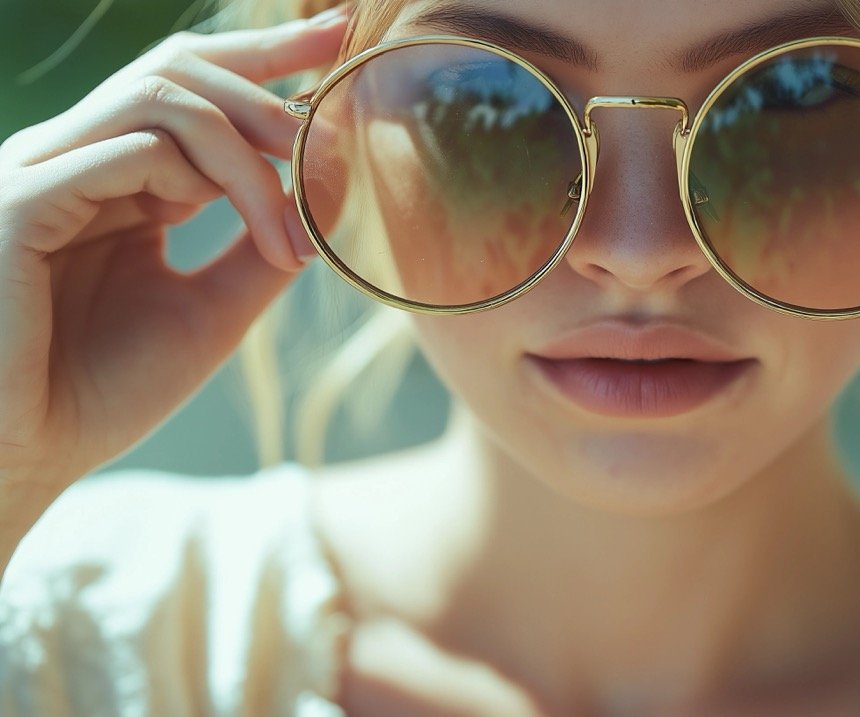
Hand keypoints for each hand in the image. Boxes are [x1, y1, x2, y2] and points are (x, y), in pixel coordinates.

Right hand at [0, 8, 346, 495]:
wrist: (24, 461)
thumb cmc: (102, 390)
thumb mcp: (211, 310)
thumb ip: (262, 246)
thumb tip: (329, 187)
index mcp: (111, 179)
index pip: (186, 89)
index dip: (261, 56)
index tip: (334, 38)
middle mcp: (73, 161)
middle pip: (173, 72)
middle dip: (266, 79)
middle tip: (333, 121)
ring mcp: (40, 175)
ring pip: (159, 101)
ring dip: (249, 146)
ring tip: (296, 211)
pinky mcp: (18, 206)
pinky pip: (122, 152)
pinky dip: (209, 180)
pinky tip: (255, 230)